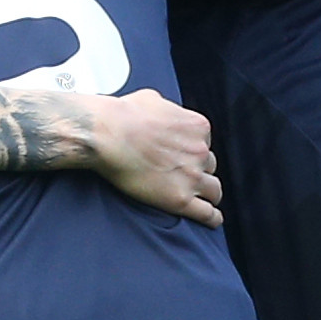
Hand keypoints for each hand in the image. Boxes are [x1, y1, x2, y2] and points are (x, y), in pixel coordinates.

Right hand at [87, 90, 222, 225]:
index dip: (192, 151)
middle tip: (184, 175)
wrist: (107, 136)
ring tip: (204, 200)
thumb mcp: (153, 99)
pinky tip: (212, 220)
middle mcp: (200, 152)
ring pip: (213, 190)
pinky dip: (212, 217)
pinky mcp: (180, 199)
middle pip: (209, 166)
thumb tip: (163, 111)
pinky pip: (206, 213)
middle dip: (199, 170)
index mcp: (198, 127)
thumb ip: (168, 109)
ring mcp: (192, 177)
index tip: (181, 156)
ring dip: (208, 193)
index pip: (205, 143)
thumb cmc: (123, 116)